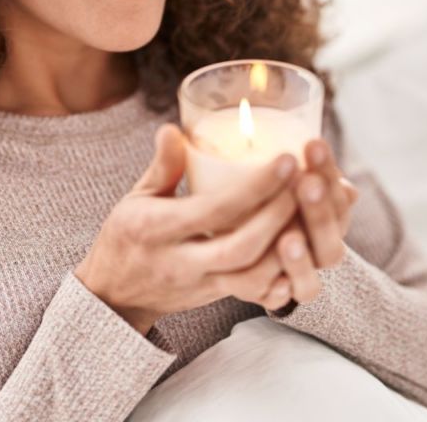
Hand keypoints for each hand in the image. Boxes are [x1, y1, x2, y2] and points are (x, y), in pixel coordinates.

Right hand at [74, 123, 306, 334]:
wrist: (115, 294)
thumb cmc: (127, 236)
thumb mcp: (136, 198)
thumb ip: (161, 166)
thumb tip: (173, 129)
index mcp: (156, 230)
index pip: (213, 210)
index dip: (255, 188)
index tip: (287, 160)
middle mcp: (179, 262)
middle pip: (240, 248)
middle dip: (279, 217)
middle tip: (308, 183)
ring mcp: (200, 284)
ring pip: (253, 278)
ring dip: (287, 248)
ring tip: (311, 211)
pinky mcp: (216, 296)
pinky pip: (255, 292)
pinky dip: (283, 273)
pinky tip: (303, 247)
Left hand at [260, 137, 358, 309]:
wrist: (254, 250)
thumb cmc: (263, 196)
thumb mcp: (276, 177)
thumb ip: (291, 164)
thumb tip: (303, 139)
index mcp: (328, 214)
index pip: (338, 193)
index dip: (328, 171)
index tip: (312, 144)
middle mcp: (321, 246)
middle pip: (331, 237)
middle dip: (320, 210)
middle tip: (307, 183)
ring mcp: (303, 273)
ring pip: (313, 272)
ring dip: (302, 257)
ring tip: (288, 239)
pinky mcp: (278, 295)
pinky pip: (285, 299)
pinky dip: (283, 290)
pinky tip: (275, 281)